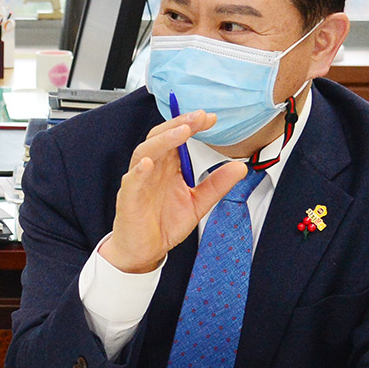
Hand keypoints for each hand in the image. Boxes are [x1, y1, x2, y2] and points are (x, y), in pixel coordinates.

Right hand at [100, 112, 246, 273]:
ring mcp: (139, 181)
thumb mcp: (198, 203)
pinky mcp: (129, 198)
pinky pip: (132, 180)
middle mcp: (152, 169)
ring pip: (146, 151)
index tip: (211, 119)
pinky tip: (148, 163)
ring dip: (164, 139)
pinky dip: (139, 171)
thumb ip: (216, 184)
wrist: (145, 250)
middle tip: (200, 116)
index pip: (178, 138)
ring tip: (182, 130)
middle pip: (161, 137)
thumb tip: (240, 167)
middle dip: (180, 123)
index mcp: (168, 167)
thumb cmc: (164, 224)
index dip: (193, 125)